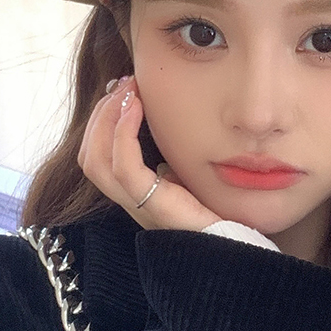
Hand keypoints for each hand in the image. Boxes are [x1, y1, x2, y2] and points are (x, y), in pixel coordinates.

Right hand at [77, 76, 221, 231]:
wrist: (241, 246)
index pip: (97, 159)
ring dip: (107, 119)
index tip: (122, 91)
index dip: (100, 123)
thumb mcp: (191, 176)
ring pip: (97, 162)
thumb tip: (164, 133)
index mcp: (138, 195)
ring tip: (127, 92)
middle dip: (100, 115)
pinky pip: (125, 170)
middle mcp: (132, 203)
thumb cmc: (222, 212)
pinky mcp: (156, 208)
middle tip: (123, 85)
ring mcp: (141, 208)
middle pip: (89, 158)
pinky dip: (123, 133)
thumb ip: (172, 160)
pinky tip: (137, 108)